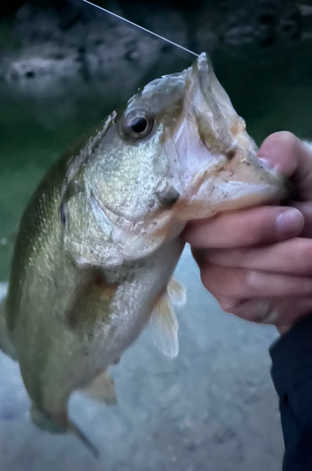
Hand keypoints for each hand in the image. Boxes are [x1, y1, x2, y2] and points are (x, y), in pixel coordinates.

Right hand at [183, 132, 311, 333]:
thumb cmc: (306, 205)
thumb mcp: (304, 171)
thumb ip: (285, 153)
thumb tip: (266, 162)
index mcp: (213, 196)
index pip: (193, 197)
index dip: (225, 201)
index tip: (275, 199)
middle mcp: (202, 229)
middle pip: (203, 233)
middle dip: (254, 230)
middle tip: (298, 222)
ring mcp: (210, 263)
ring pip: (232, 264)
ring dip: (283, 260)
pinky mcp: (225, 294)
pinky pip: (243, 289)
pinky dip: (282, 284)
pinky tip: (306, 280)